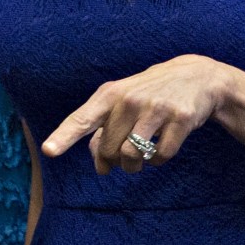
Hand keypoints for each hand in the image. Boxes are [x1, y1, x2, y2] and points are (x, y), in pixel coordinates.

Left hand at [41, 55, 228, 174]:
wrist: (195, 78)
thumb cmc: (148, 95)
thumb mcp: (122, 103)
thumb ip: (104, 131)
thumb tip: (100, 166)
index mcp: (110, 95)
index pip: (82, 119)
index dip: (64, 136)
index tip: (48, 151)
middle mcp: (130, 100)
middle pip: (109, 150)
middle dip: (115, 160)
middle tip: (124, 155)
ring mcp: (155, 109)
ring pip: (131, 157)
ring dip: (135, 166)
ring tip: (141, 158)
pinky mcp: (179, 120)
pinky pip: (160, 157)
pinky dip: (158, 161)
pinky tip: (161, 149)